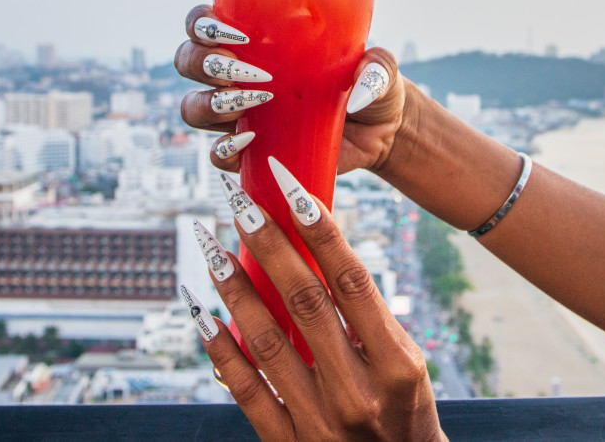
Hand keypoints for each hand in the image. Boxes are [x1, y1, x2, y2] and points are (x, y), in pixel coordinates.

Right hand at [175, 5, 407, 173]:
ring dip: (211, 104)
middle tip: (247, 71)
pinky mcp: (250, 151)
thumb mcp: (381, 68)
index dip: (202, 24)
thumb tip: (357, 91)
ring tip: (253, 103)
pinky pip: (216, 154)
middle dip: (204, 63)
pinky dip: (224, 150)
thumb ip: (376, 68)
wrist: (381, 132)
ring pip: (192, 107)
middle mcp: (237, 73)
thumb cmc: (372, 86)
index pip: (203, 22)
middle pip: (187, 60)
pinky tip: (251, 143)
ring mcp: (239, 114)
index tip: (239, 35)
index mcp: (257, 40)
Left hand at [188, 173, 444, 440]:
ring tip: (208, 244)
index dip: (321, 228)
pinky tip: (200, 310)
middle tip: (240, 201)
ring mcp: (318, 421)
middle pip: (304, 300)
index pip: (352, 280)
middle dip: (268, 244)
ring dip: (233, 286)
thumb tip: (316, 249)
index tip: (293, 186)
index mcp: (395, 365)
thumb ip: (367, 318)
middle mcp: (356, 392)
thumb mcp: (404, 366)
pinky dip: (219, 348)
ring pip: (264, 340)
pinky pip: (244, 389)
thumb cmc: (401, 412)